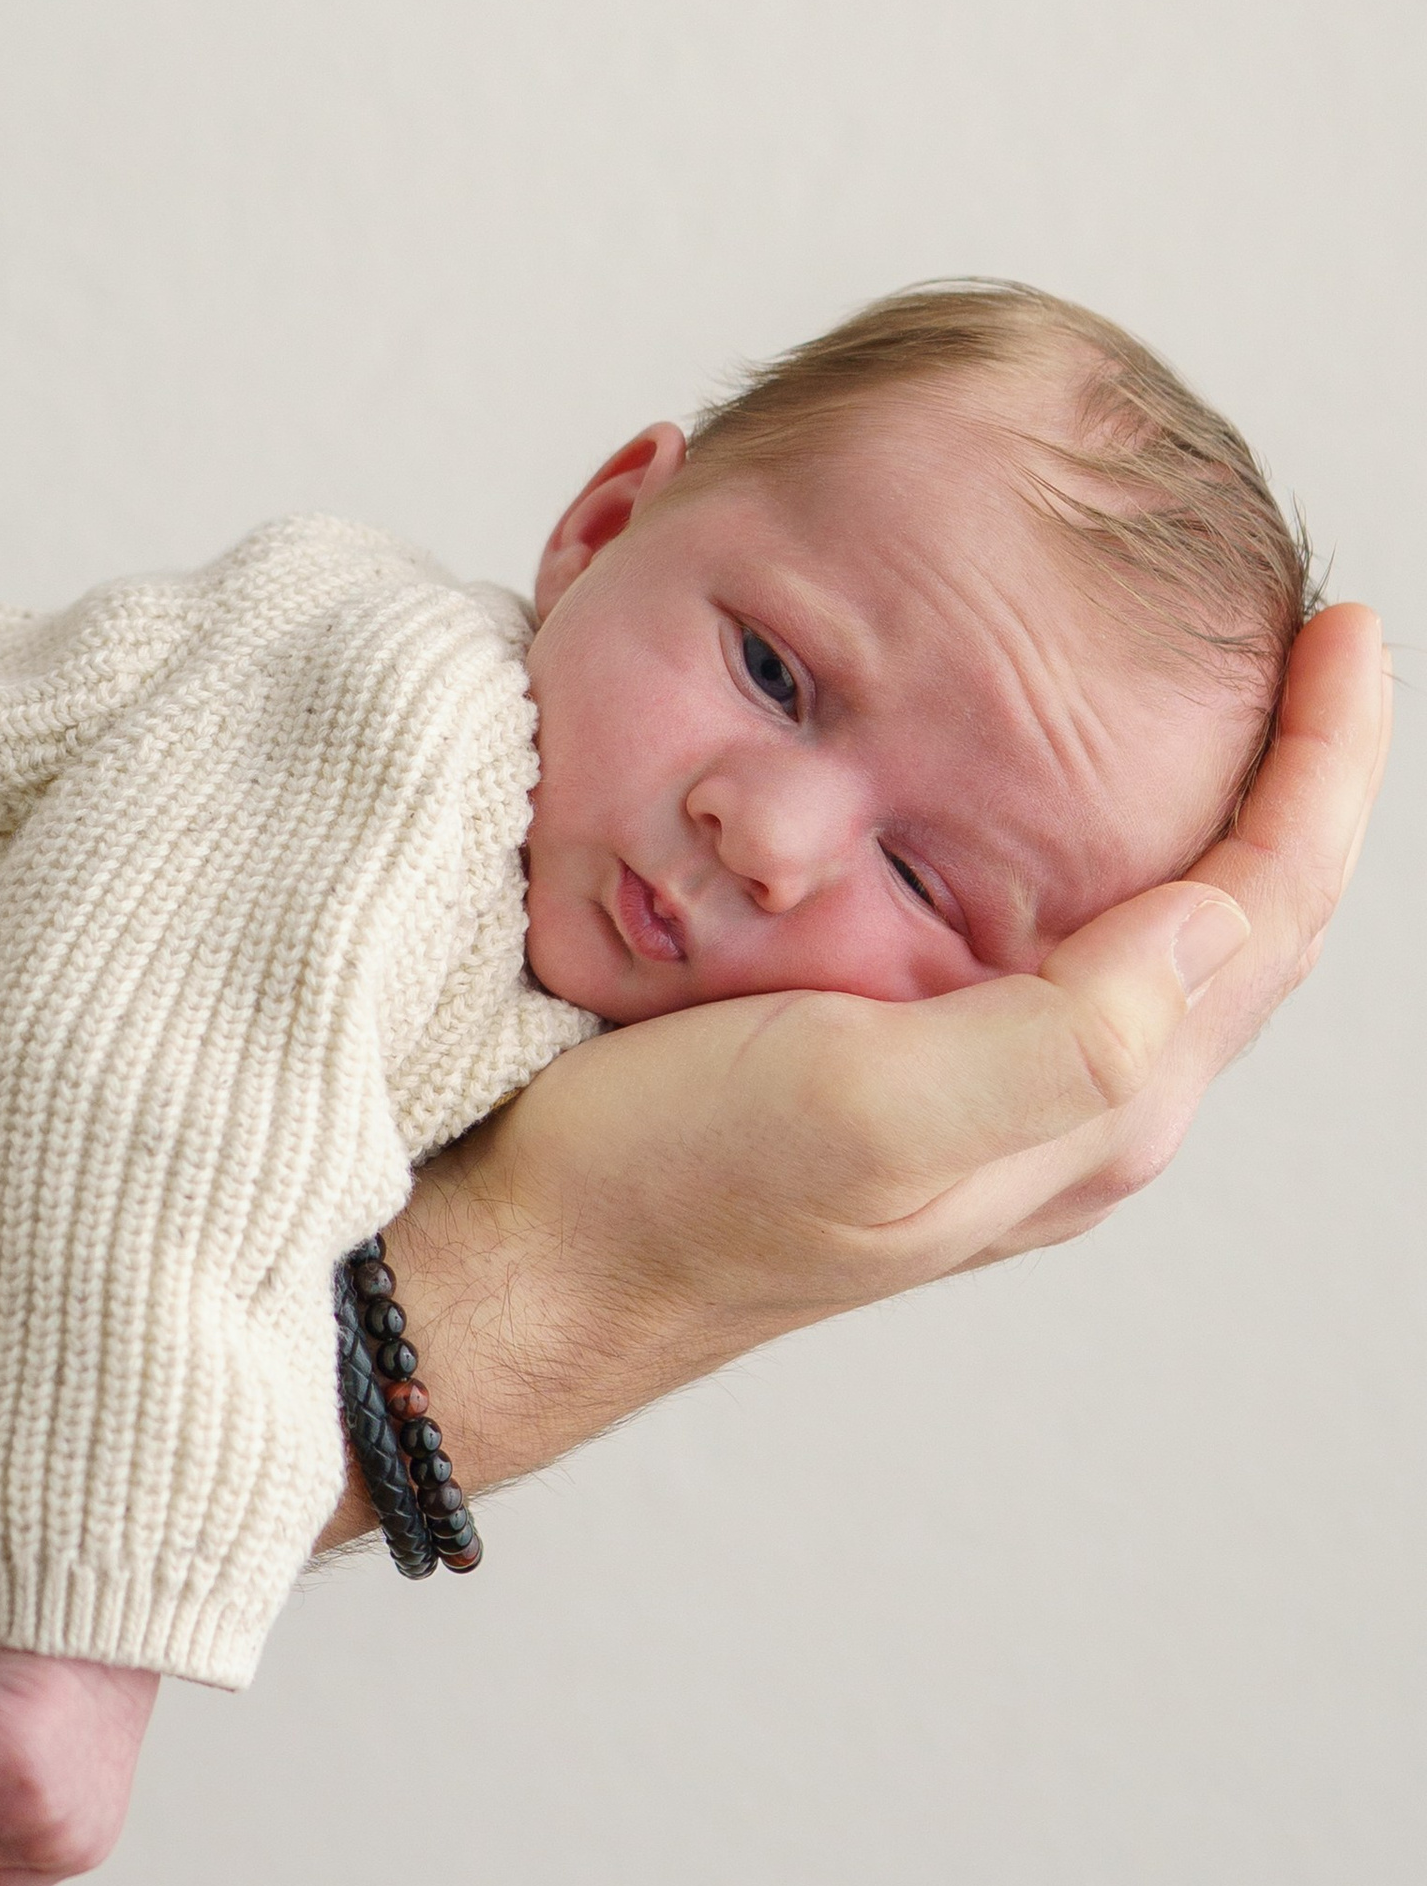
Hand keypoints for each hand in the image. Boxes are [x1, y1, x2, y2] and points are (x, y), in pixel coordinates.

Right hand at [376, 603, 1389, 1495]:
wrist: (540, 1260)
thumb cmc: (679, 1184)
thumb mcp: (870, 1106)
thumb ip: (1065, 1035)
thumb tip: (1218, 910)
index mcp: (1090, 1110)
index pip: (1268, 910)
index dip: (1326, 765)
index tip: (1345, 624)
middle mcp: (1066, 1110)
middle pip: (1244, 923)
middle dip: (1297, 781)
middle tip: (1311, 640)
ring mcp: (994, 1098)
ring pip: (1160, 936)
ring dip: (1209, 812)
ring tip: (1221, 697)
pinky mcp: (913, 1070)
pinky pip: (1063, 948)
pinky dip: (1096, 846)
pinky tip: (1052, 796)